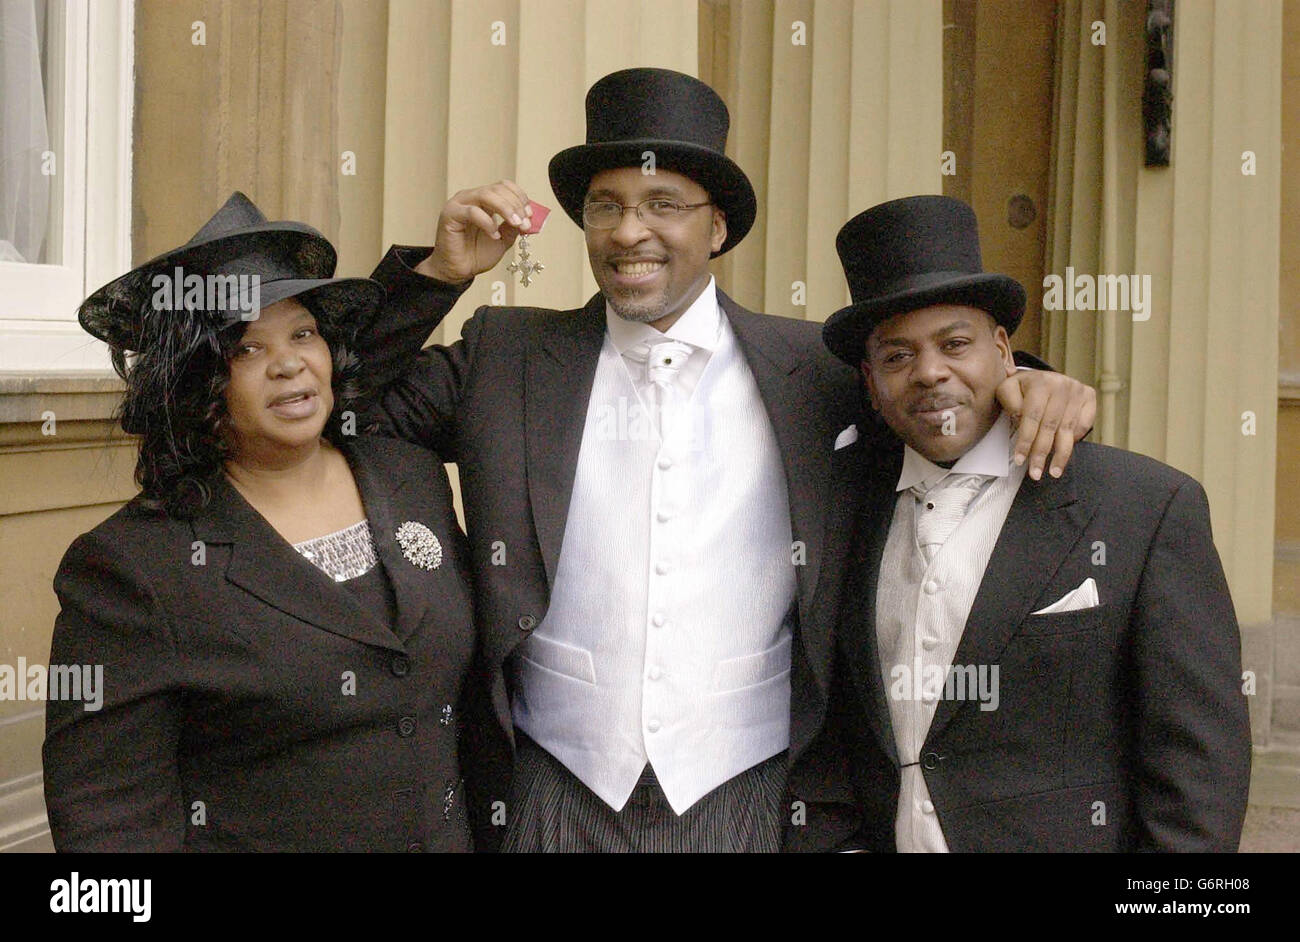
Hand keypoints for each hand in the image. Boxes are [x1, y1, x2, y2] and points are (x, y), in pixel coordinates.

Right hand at [414, 180, 533, 283]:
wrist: (459, 270)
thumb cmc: (477, 254)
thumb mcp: (503, 240)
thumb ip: (513, 227)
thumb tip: (528, 218)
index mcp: (484, 200)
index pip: (504, 187)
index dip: (519, 197)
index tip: (530, 215)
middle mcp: (471, 197)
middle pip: (497, 189)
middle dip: (516, 205)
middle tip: (525, 222)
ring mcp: (459, 204)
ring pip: (486, 195)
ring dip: (505, 209)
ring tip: (515, 224)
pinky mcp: (450, 214)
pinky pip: (472, 212)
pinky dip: (487, 222)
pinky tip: (494, 235)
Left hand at [995, 369, 1095, 479]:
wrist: (1043, 376)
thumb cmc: (1022, 389)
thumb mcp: (1007, 388)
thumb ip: (1009, 401)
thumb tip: (1020, 416)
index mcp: (1040, 382)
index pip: (1032, 417)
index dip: (1026, 440)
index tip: (1020, 460)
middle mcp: (1062, 384)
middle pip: (1050, 426)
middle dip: (1041, 453)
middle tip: (1035, 473)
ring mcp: (1078, 390)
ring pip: (1068, 429)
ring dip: (1061, 454)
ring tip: (1054, 472)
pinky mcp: (1089, 396)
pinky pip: (1084, 425)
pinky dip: (1074, 440)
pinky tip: (1064, 453)